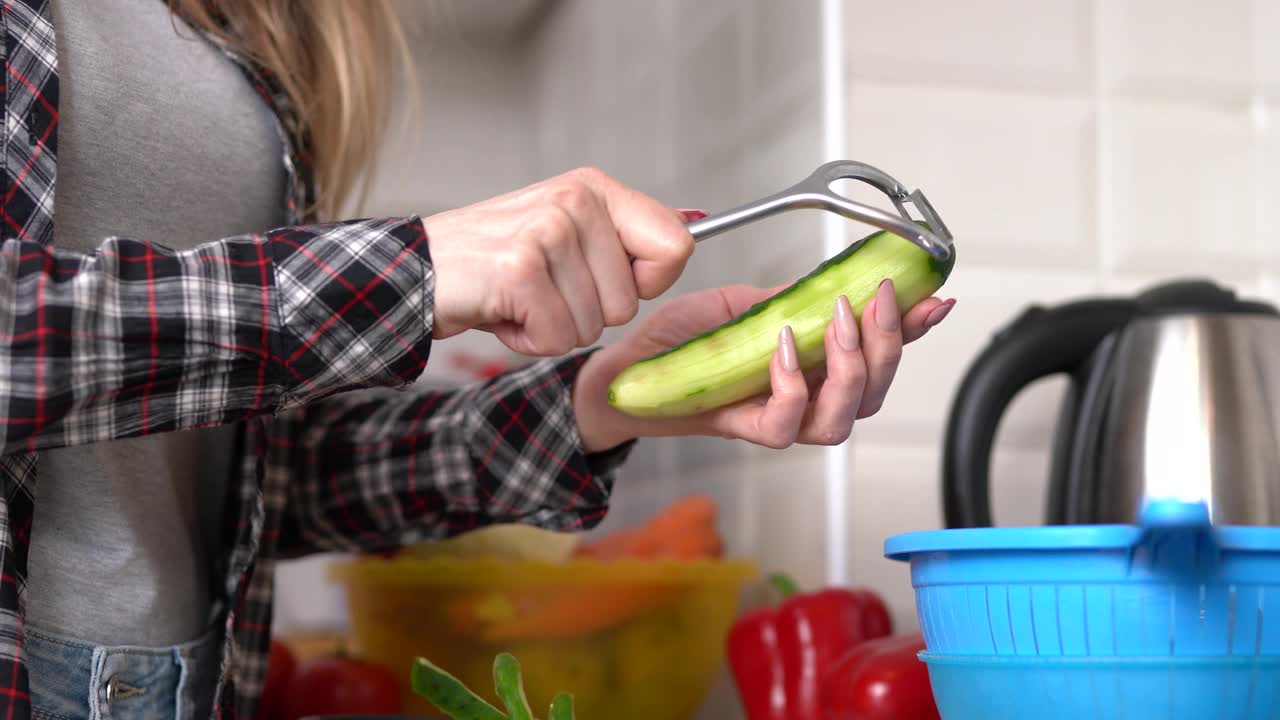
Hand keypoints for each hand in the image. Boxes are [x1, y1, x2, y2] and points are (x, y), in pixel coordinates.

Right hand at [423, 167, 698, 355]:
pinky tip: (501, 311)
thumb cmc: (495, 263)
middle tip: (540, 290)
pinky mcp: (520, 269)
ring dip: (553, 328)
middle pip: (630, 302)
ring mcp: (547, 232)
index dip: (646, 283)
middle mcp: (575, 201)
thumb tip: (696, 223)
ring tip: (517, 299)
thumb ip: (626, 235)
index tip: (600, 279)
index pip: (676, 245)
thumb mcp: (567, 232)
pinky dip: (527, 340)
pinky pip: (557, 337)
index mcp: (595, 189)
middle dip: (585, 314)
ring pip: (593, 325)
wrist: (417, 272)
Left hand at [572, 279, 954, 452]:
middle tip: (875, 300)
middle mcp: (804, 401)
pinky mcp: (744, 429)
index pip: (878, 355)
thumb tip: (834, 281)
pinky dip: (792, 384)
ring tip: (834, 324)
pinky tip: (782, 349)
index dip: (913, 332)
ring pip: (842, 419)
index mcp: (813, 369)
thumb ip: (788, 301)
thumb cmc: (679, 344)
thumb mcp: (742, 307)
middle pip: (874, 393)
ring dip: (849, 369)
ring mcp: (777, 420)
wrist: (627, 374)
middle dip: (888, 346)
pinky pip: (785, 424)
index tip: (936, 299)